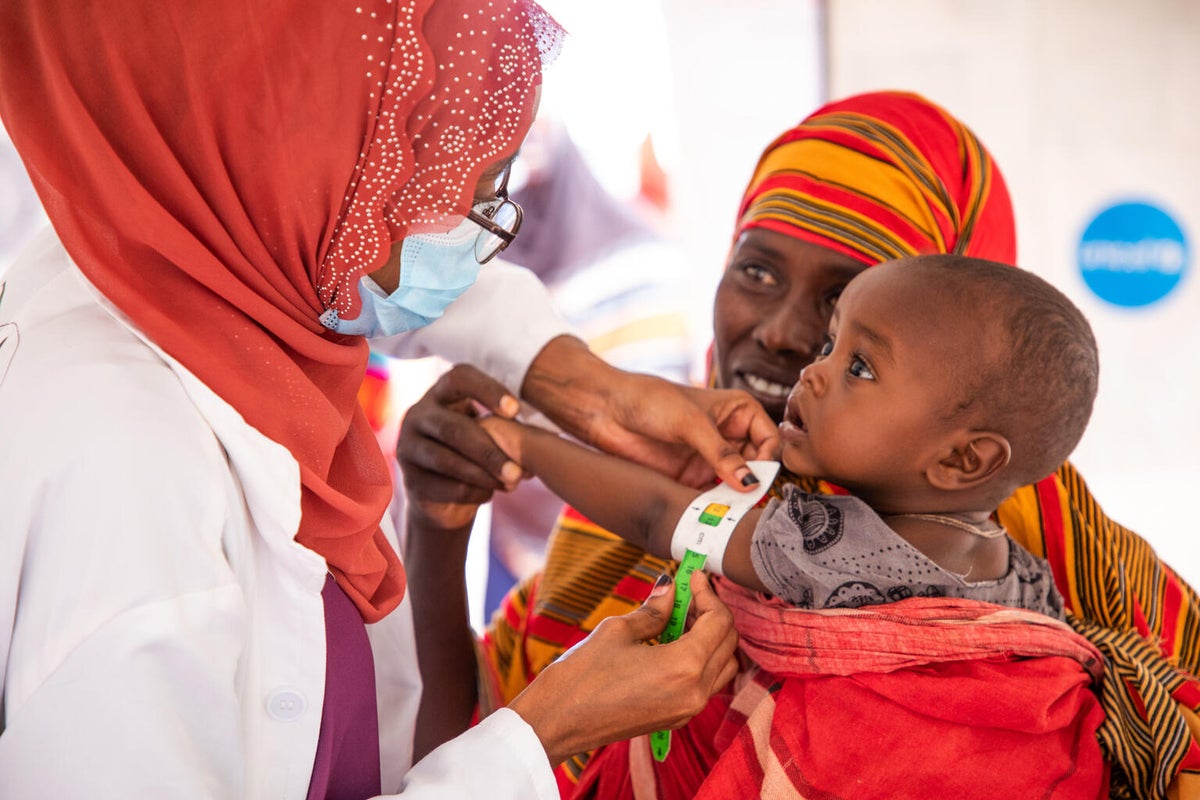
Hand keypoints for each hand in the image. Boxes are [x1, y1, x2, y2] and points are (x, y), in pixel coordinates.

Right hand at [397, 364, 524, 530]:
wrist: (445, 496)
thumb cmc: (476, 453)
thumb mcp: (488, 432)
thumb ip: (506, 426)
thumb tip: (543, 436)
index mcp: (440, 394)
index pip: (460, 378)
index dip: (487, 390)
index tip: (515, 411)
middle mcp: (418, 415)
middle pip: (453, 428)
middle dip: (489, 451)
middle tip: (518, 471)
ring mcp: (408, 447)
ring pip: (446, 460)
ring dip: (483, 475)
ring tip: (511, 484)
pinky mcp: (409, 479)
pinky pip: (443, 487)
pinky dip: (472, 492)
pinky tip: (490, 494)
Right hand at [508, 571, 737, 765]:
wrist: (557, 722)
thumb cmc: (582, 675)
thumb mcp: (618, 631)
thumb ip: (653, 610)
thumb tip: (670, 588)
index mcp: (685, 666)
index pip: (719, 621)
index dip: (708, 593)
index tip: (693, 575)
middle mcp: (695, 692)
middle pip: (728, 643)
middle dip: (712, 612)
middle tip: (688, 592)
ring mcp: (688, 709)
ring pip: (722, 666)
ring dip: (711, 637)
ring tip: (680, 617)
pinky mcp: (676, 718)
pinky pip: (706, 684)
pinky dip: (701, 659)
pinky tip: (672, 642)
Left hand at [521, 337, 778, 489]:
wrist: (606, 410)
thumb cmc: (650, 401)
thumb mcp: (690, 424)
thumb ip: (721, 454)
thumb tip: (750, 482)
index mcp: (738, 411)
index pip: (769, 439)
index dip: (767, 459)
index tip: (756, 476)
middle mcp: (728, 436)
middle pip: (756, 466)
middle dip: (753, 483)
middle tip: (747, 501)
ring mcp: (710, 459)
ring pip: (736, 485)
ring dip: (735, 499)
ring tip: (730, 512)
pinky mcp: (690, 477)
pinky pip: (712, 496)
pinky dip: (714, 506)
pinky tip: (711, 514)